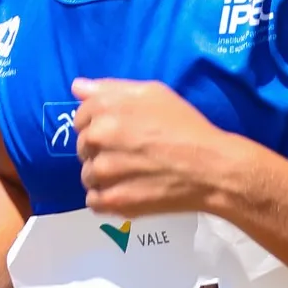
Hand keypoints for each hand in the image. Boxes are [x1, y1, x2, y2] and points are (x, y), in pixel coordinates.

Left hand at [72, 77, 227, 217]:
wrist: (210, 167)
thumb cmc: (185, 126)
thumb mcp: (153, 93)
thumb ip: (110, 88)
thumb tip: (77, 87)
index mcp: (106, 108)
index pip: (80, 118)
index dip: (98, 125)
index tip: (119, 133)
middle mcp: (98, 137)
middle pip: (83, 147)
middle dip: (101, 151)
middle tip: (130, 154)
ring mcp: (103, 171)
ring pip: (87, 175)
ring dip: (104, 176)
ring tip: (132, 175)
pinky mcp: (112, 200)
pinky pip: (93, 200)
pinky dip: (107, 199)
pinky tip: (128, 192)